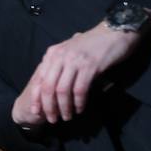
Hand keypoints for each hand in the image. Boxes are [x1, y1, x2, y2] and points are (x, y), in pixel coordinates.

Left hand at [13, 22, 140, 124]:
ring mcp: (74, 61)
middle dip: (48, 107)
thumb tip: (50, 87)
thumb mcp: (69, 51)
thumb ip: (58, 65)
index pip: (38, 79)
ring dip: (64, 107)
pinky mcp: (90, 66)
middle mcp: (60, 56)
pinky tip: (80, 109)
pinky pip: (80, 90)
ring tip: (67, 117)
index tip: (36, 112)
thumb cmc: (92, 44)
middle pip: (48, 87)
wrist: (115, 31)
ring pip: (62, 91)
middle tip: (53, 119)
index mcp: (52, 54)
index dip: (36, 98)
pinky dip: (79, 102)